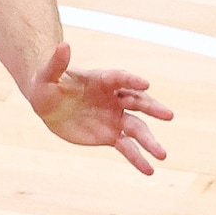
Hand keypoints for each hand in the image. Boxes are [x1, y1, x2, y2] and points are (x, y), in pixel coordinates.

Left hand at [27, 42, 172, 174]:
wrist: (48, 105)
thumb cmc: (46, 86)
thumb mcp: (47, 75)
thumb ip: (57, 63)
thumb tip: (63, 44)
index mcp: (102, 80)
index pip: (121, 78)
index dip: (132, 80)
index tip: (144, 84)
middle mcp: (115, 99)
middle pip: (138, 102)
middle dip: (152, 109)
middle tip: (168, 115)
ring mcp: (115, 118)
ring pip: (137, 129)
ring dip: (149, 141)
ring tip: (162, 155)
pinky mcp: (111, 135)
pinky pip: (128, 148)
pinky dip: (138, 159)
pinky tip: (149, 171)